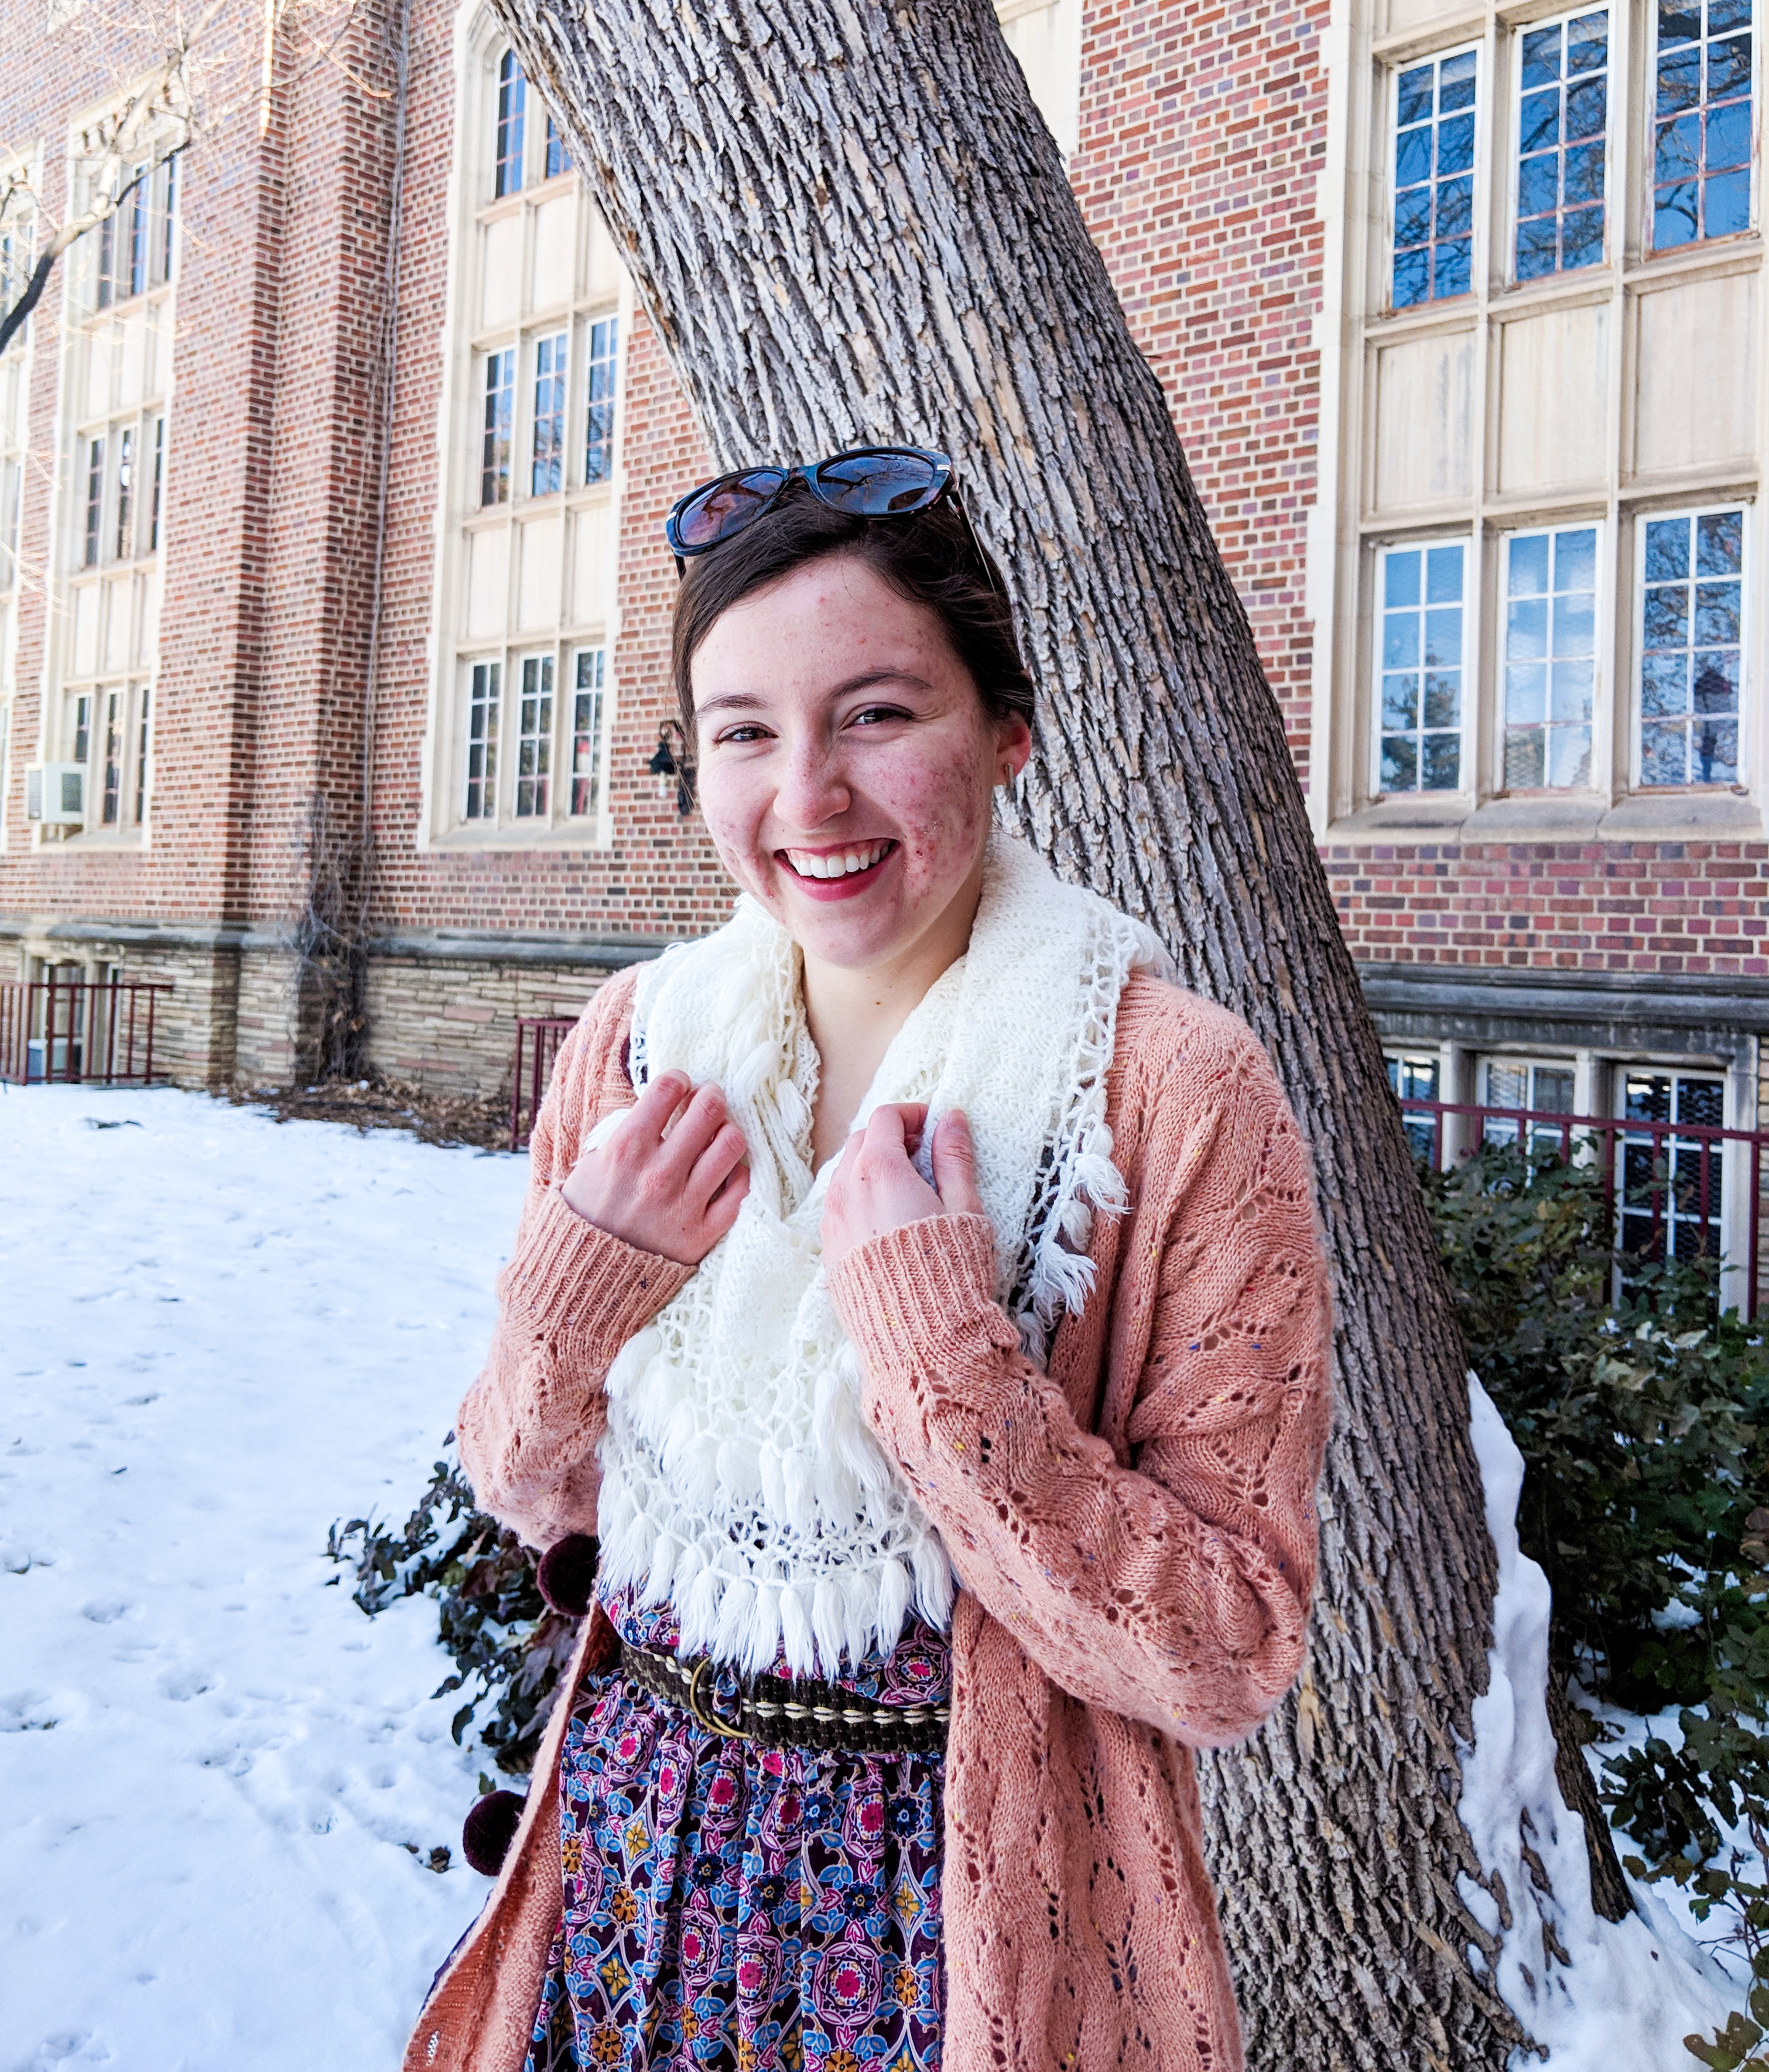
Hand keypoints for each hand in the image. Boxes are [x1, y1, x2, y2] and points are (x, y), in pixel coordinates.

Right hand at [560, 1070, 749, 1265]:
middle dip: (711, 1097)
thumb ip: (625, 1132)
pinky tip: (725, 1171)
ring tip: (717, 1136)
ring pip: (731, 1145)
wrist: (584, 1276)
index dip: (678, 1080)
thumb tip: (659, 1105)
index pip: (668, 1089)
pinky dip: (738, 1174)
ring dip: (727, 1132)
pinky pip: (740, 1190)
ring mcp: (684, 1203)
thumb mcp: (591, 1163)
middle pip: (708, 1109)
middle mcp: (659, 1172)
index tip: (679, 1086)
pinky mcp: (703, 1233)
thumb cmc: (587, 1214)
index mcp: (626, 1148)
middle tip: (706, 1102)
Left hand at [821, 1103, 985, 1273]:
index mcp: (880, 1171)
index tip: (933, 1125)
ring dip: (873, 1165)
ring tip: (908, 1186)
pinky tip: (888, 1218)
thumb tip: (951, 1119)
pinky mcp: (829, 1249)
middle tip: (924, 1153)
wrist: (917, 1338)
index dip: (912, 1114)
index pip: (885, 1118)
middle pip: (861, 1140)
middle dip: (891, 1137)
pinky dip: (860, 1195)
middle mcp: (846, 1190)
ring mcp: (833, 1221)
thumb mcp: (963, 1208)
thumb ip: (954, 1158)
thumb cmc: (948, 1272)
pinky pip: (839, 1206)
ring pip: (846, 1172)